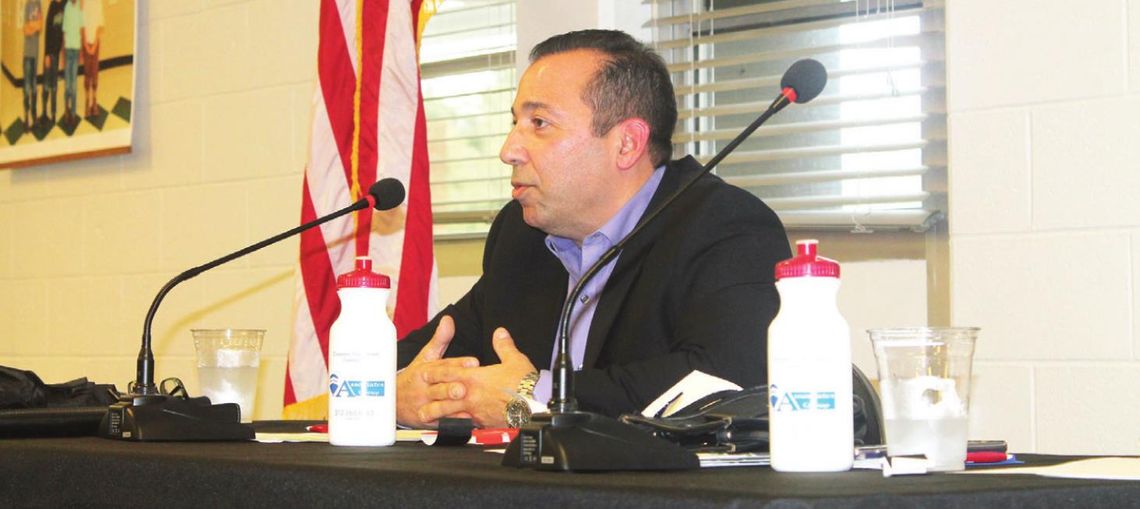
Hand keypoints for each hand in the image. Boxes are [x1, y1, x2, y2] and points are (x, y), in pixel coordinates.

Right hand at [395, 316, 478, 427]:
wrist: (391, 402)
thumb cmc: (414, 378)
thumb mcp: (425, 357)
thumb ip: (440, 340)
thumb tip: (449, 320)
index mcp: (424, 372)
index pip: (441, 367)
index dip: (457, 365)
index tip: (473, 363)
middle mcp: (423, 389)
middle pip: (438, 388)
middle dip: (450, 388)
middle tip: (464, 388)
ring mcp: (424, 406)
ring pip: (437, 407)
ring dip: (451, 407)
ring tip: (465, 406)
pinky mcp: (426, 421)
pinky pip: (438, 423)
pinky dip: (451, 423)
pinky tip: (464, 422)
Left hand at [417, 327, 536, 427]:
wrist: (533, 406)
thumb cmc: (525, 384)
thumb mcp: (515, 359)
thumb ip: (504, 346)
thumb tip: (499, 333)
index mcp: (476, 377)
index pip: (451, 373)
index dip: (436, 372)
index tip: (424, 372)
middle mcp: (473, 395)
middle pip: (446, 396)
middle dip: (431, 398)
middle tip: (417, 401)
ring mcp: (477, 411)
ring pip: (452, 413)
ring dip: (438, 415)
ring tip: (427, 419)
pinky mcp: (485, 423)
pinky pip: (466, 425)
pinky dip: (456, 426)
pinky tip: (451, 429)